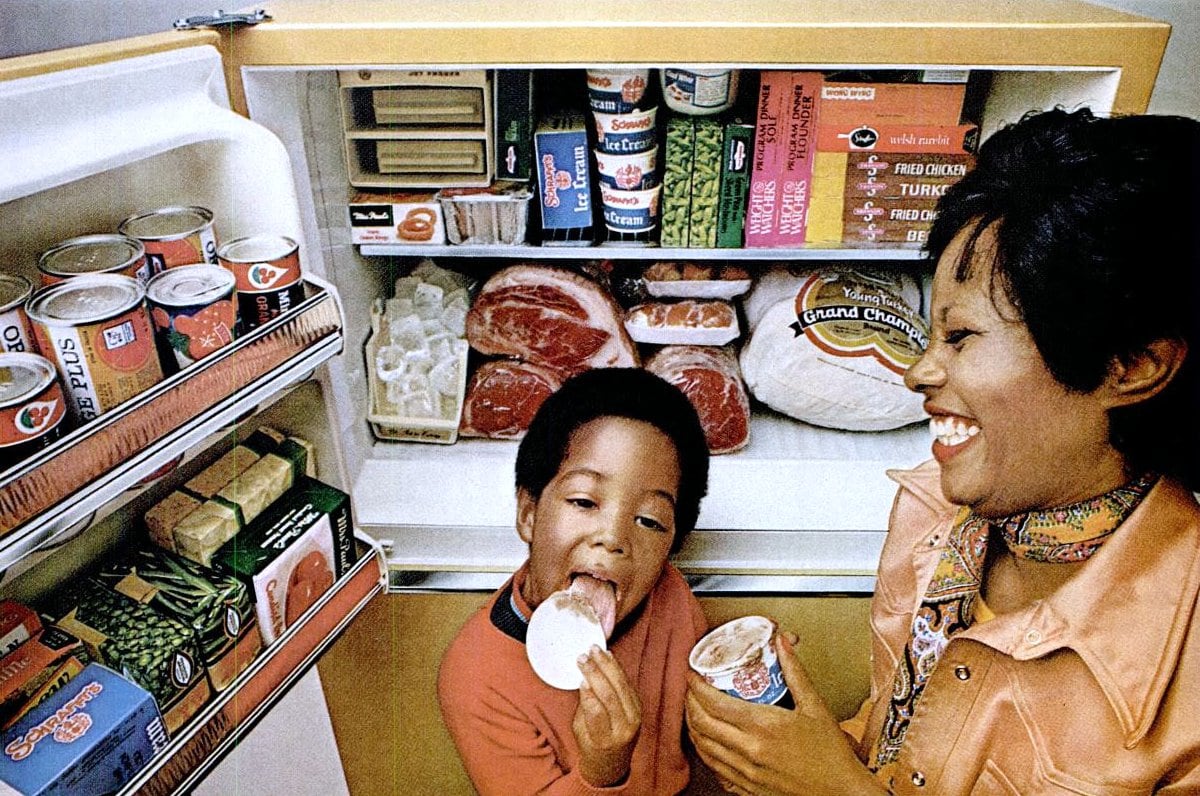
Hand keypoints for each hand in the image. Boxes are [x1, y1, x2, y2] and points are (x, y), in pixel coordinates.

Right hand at [573, 645, 641, 786]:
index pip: (597, 712)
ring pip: (622, 686)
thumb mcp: (580, 731)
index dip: (589, 694)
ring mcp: (635, 718)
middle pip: (611, 695)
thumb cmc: (590, 745)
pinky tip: (608, 656)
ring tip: (595, 650)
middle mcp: (623, 729)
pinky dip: (617, 668)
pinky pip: (628, 684)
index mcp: (605, 740)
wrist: (612, 762)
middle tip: (584, 656)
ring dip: (608, 665)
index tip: (580, 678)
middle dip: (596, 672)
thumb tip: (585, 680)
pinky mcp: (639, 707)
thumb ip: (584, 708)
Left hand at [685, 633, 885, 795]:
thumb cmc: (831, 754)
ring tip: (694, 710)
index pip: (714, 703)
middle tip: (690, 689)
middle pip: (701, 723)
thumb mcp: (815, 706)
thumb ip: (794, 672)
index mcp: (764, 726)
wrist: (841, 793)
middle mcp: (749, 751)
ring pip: (703, 747)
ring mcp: (746, 772)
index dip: (696, 686)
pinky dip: (704, 752)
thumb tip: (781, 643)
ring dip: (692, 726)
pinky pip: (715, 769)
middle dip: (689, 702)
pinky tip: (708, 742)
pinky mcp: (747, 789)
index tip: (693, 674)